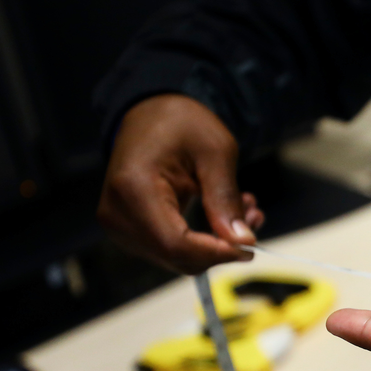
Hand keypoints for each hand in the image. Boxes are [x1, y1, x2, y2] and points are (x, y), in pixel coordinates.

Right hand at [98, 94, 262, 274]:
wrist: (149, 112)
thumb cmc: (181, 123)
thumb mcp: (215, 152)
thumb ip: (226, 199)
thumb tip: (243, 243)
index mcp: (133, 189)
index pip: (175, 244)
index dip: (216, 253)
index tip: (251, 246)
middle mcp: (117, 214)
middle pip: (175, 256)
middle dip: (220, 248)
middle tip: (253, 218)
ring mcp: (118, 225)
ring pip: (175, 258)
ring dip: (214, 245)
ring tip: (241, 211)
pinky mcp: (128, 230)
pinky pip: (169, 250)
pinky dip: (201, 241)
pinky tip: (222, 217)